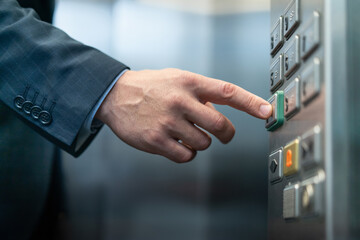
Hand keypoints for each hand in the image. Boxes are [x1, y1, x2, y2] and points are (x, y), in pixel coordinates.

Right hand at [95, 69, 271, 162]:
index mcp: (189, 83)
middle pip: (220, 126)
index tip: (268, 111)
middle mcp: (181, 101)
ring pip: (203, 144)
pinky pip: (186, 156)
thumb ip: (201, 94)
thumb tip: (220, 115)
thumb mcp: (177, 79)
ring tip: (184, 132)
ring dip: (199, 142)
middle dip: (226, 134)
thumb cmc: (151, 87)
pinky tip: (175, 142)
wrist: (116, 95)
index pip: (228, 92)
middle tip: (223, 135)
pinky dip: (186, 152)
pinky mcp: (157, 141)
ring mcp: (168, 122)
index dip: (251, 103)